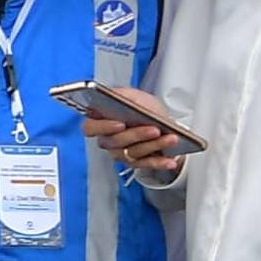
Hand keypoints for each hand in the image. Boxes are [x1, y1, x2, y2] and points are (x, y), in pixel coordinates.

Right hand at [70, 86, 188, 175]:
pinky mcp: (135, 163)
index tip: (120, 124)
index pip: (90, 128)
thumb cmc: (144, 108)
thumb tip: (116, 98)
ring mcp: (120, 153)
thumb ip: (123, 96)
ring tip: (171, 138)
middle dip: (137, 135)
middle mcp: (107, 139)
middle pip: (115, 142)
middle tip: (155, 129)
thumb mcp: (134, 95)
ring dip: (154, 146)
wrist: (161, 122)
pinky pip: (145, 165)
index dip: (102, 127)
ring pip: (132, 153)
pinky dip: (159, 163)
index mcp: (100, 120)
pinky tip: (170, 160)